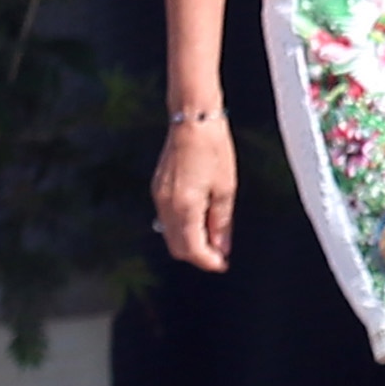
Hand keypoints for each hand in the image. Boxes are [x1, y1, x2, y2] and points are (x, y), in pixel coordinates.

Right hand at [152, 115, 234, 270]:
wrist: (192, 120)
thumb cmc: (212, 149)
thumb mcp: (226, 189)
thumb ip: (222, 223)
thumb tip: (222, 247)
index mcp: (185, 207)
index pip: (192, 250)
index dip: (208, 262)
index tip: (223, 264)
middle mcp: (166, 205)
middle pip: (177, 247)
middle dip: (197, 256)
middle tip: (219, 255)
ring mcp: (159, 196)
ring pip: (170, 234)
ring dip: (189, 242)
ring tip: (213, 238)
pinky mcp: (158, 188)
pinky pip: (166, 219)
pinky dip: (182, 228)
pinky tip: (199, 221)